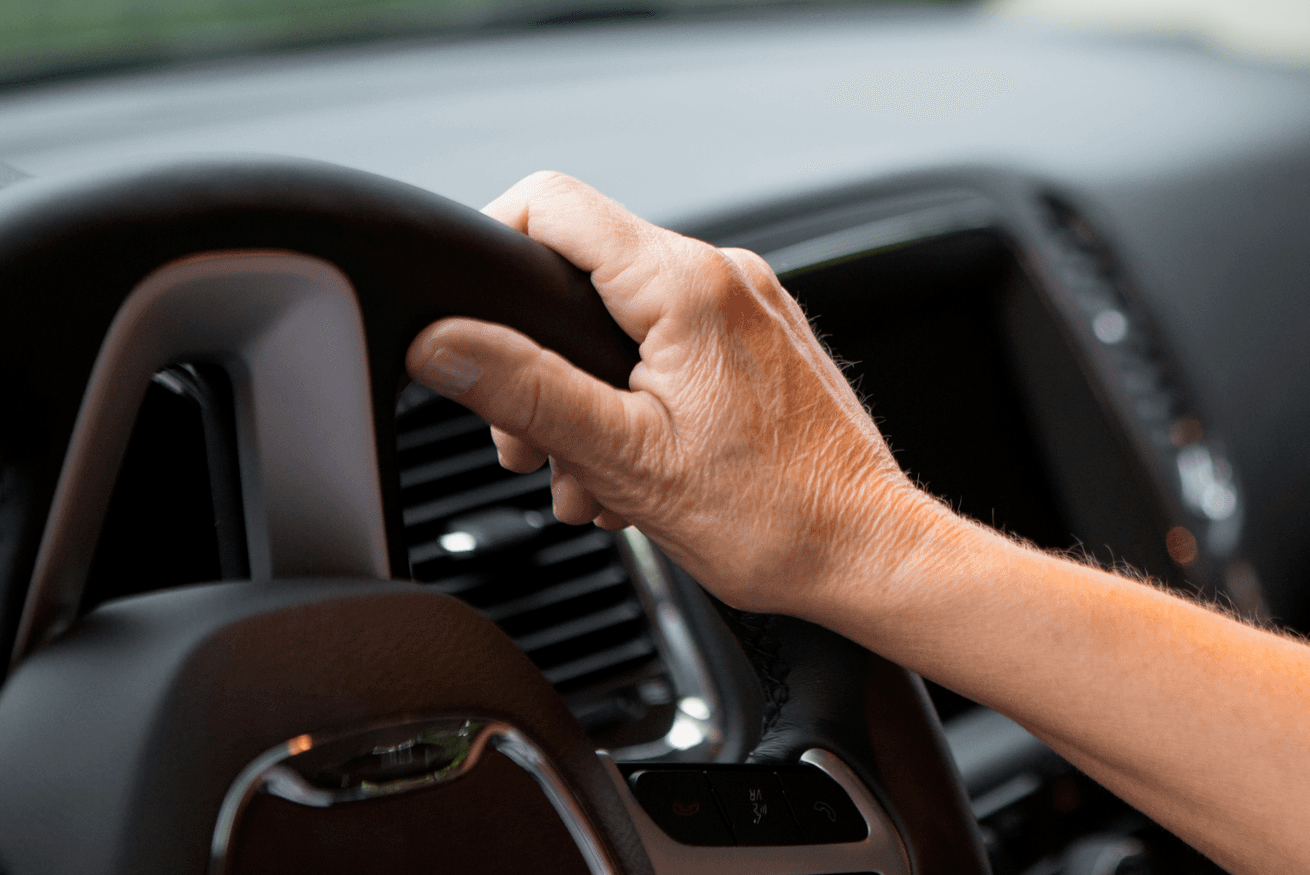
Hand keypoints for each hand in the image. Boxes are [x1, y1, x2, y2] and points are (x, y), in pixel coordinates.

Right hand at [406, 171, 947, 614]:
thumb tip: (442, 345)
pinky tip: (637, 470)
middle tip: (536, 445)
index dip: (489, 246)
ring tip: (594, 477)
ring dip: (587, 398)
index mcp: (686, 285)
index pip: (549, 203)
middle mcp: (726, 276)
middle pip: (581, 273)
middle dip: (538, 362)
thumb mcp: (622, 458)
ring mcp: (751, 307)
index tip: (469, 322)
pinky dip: (638, 399)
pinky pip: (673, 345)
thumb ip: (524, 391)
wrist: (867, 553)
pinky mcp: (764, 343)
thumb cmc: (774, 518)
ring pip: (624, 319)